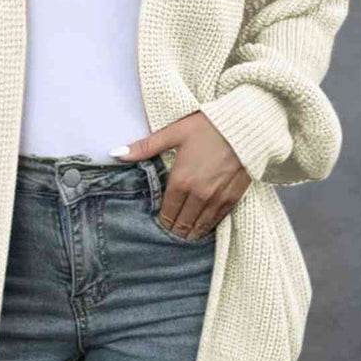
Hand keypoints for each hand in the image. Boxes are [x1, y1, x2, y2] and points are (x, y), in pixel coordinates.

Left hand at [110, 110, 251, 240]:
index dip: (162, 221)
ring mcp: (218, 198)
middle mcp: (199, 194)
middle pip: (183, 223)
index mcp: (181, 181)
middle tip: (170, 233)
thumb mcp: (173, 133)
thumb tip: (115, 153)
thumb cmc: (207, 126)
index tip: (159, 223)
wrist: (246, 125)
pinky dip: (209, 225)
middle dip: (175, 230)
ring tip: (184, 235)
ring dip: (191, 232)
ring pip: (201, 226)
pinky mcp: (234, 197)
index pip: (167, 212)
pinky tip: (204, 227)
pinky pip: (218, 220)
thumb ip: (144, 147)